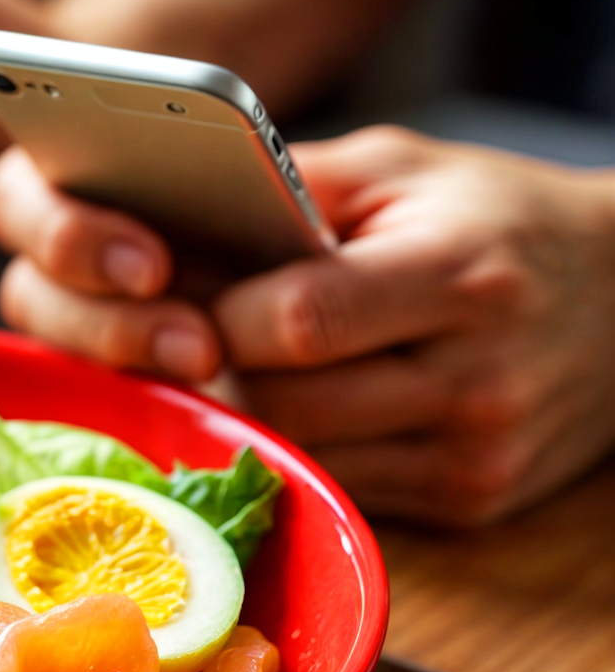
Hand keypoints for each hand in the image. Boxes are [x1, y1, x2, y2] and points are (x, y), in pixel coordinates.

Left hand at [0, 128, 614, 523]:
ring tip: (260, 366)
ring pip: (304, 456)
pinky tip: (314, 404)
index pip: (301, 321)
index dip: (224, 315)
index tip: (194, 298)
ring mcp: (474, 454)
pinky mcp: (467, 501)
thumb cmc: (496, 219)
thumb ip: (291, 185)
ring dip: (259, 416)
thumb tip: (174, 209)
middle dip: (229, 370)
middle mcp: (476, 379)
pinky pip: (342, 488)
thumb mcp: (404, 170)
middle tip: (210, 337)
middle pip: (287, 403)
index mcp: (460, 277)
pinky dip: (308, 449)